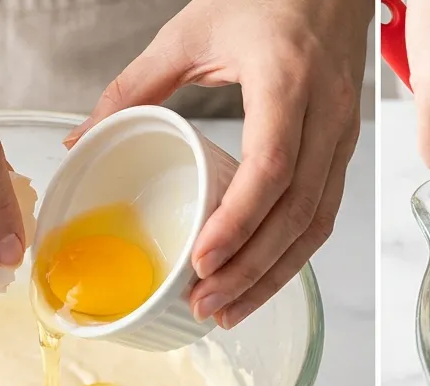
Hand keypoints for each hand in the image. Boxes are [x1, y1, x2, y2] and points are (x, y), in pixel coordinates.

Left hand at [65, 0, 369, 328]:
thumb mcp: (190, 32)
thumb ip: (135, 85)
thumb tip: (83, 138)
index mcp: (285, 79)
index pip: (270, 167)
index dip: (239, 222)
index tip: (203, 260)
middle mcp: (325, 112)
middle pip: (297, 210)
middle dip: (252, 268)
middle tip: (206, 304)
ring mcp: (343, 134)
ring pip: (317, 222)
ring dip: (275, 274)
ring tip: (228, 310)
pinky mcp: (346, 148)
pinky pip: (325, 212)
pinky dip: (293, 254)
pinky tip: (261, 279)